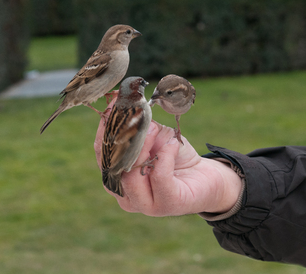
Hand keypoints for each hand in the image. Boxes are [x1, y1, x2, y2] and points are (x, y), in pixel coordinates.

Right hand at [94, 100, 241, 216]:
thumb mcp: (153, 135)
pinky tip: (173, 144)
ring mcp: (144, 205)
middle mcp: (125, 195)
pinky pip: (159, 177)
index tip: (112, 106)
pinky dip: (165, 156)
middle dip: (122, 138)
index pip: (102, 154)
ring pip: (131, 176)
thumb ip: (137, 125)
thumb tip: (123, 101)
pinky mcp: (166, 205)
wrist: (204, 175)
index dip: (104, 130)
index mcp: (116, 177)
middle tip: (136, 115)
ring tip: (156, 129)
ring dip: (143, 147)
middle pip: (112, 166)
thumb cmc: (173, 155)